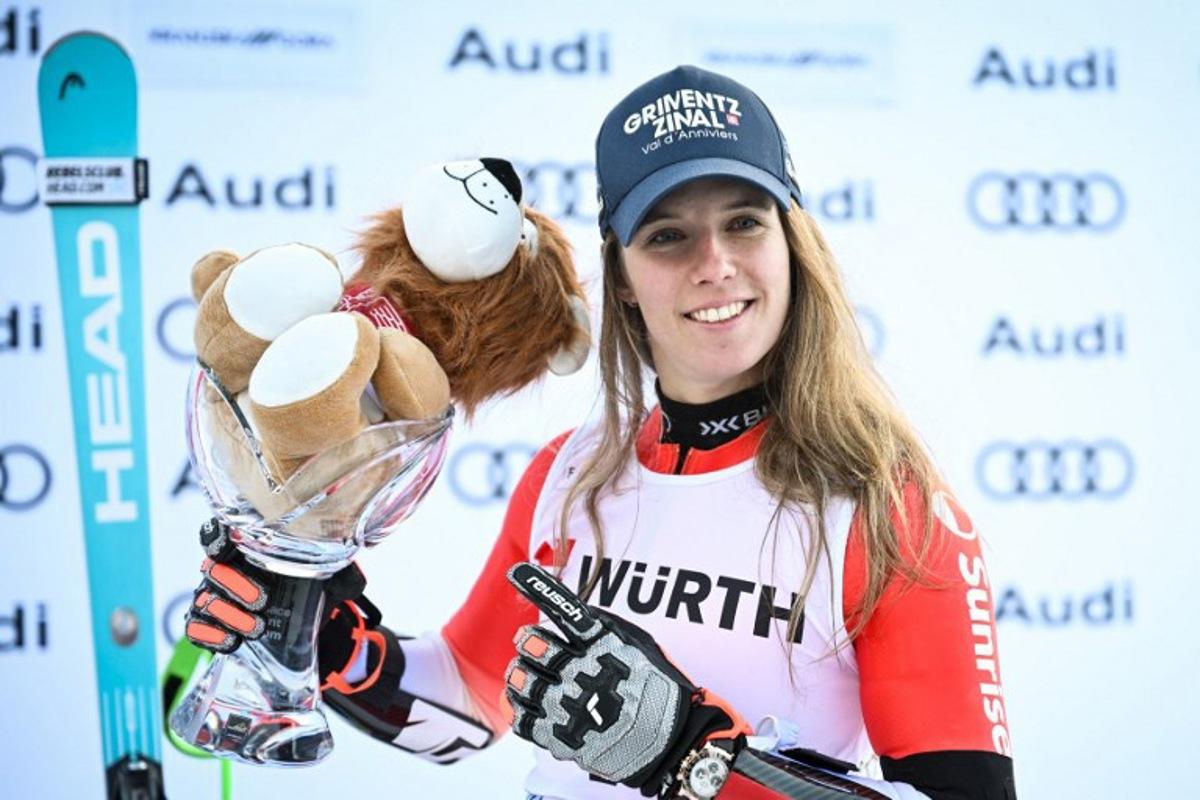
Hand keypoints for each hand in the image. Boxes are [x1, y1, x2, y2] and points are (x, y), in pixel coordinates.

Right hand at [184, 519, 370, 682]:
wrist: (316, 625)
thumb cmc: (316, 588)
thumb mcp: (334, 577)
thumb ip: (342, 571)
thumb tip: (351, 576)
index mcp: (251, 548)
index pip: (220, 532)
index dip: (217, 537)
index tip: (226, 544)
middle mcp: (228, 570)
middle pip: (212, 569)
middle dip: (234, 585)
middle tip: (262, 601)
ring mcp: (218, 598)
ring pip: (204, 600)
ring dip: (229, 615)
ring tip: (257, 628)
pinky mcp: (215, 626)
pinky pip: (195, 628)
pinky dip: (210, 635)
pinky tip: (231, 642)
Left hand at [503, 562, 749, 796]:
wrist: (672, 743)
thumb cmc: (659, 689)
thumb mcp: (641, 645)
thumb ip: (606, 626)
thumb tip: (574, 610)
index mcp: (604, 645)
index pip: (565, 610)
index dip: (539, 588)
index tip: (517, 573)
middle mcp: (583, 672)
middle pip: (535, 647)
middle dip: (528, 641)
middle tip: (529, 642)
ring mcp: (569, 707)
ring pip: (523, 681)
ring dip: (518, 672)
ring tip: (523, 671)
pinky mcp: (561, 738)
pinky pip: (522, 718)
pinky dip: (515, 705)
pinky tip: (519, 699)